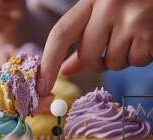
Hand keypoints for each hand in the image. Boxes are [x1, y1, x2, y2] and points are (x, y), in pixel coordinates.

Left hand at [38, 0, 152, 95]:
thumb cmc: (130, 4)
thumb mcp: (102, 13)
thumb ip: (83, 40)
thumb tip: (64, 71)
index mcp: (90, 1)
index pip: (60, 35)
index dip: (48, 64)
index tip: (40, 88)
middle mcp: (108, 6)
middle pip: (87, 55)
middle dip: (96, 63)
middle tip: (111, 49)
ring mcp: (131, 18)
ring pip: (112, 63)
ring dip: (122, 59)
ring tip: (134, 37)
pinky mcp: (150, 31)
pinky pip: (136, 61)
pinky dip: (141, 56)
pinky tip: (146, 38)